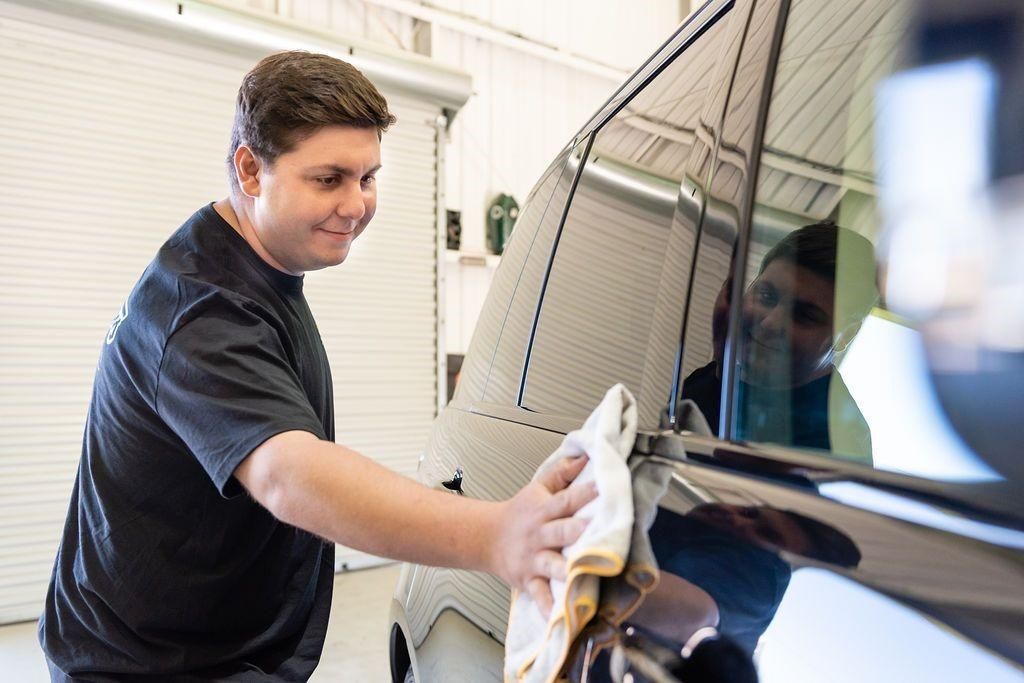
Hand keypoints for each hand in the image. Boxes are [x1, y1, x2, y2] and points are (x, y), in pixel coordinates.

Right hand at [490, 455, 597, 614]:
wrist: (486, 537)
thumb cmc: (519, 513)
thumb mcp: (537, 488)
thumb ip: (562, 473)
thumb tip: (585, 456)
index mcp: (543, 511)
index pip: (566, 499)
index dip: (584, 493)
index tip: (602, 488)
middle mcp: (540, 535)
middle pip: (560, 531)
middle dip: (576, 531)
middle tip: (593, 530)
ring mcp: (534, 559)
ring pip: (551, 565)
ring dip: (565, 570)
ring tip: (580, 575)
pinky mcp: (529, 579)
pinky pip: (539, 595)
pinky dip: (547, 607)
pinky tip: (558, 617)